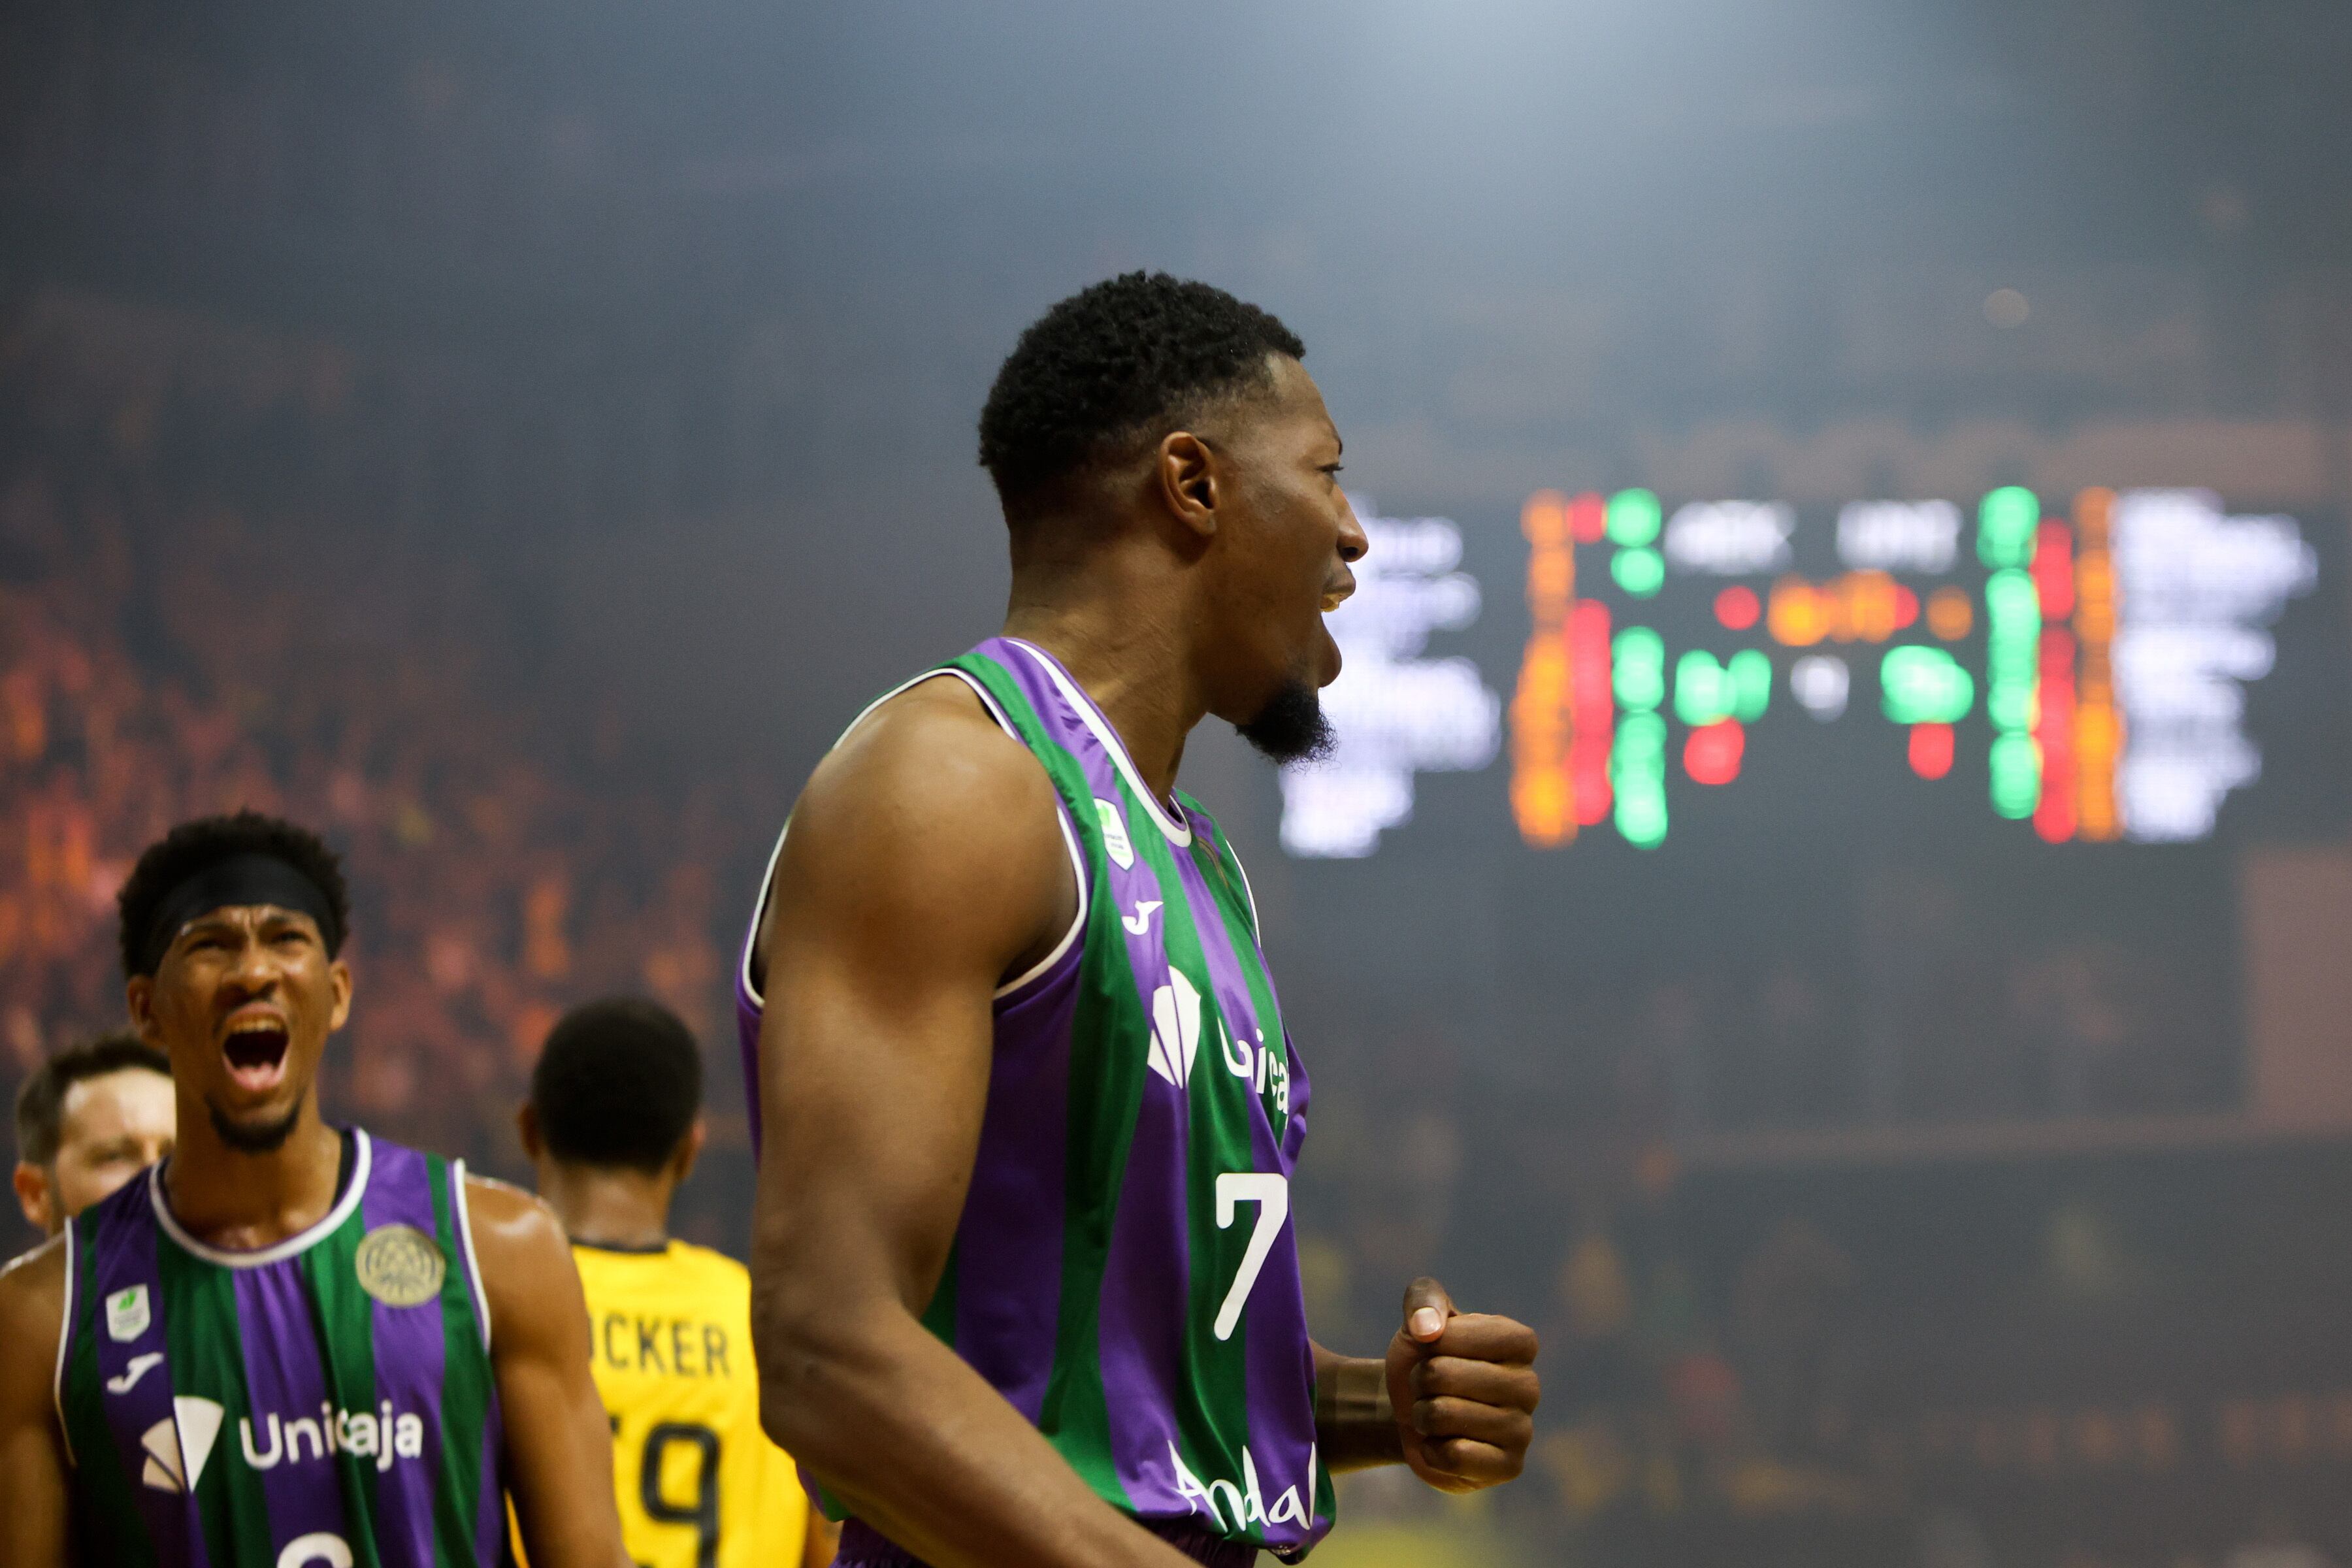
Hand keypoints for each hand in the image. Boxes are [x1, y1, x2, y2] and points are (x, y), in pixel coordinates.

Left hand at [1383, 1277, 1539, 1493]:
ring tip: (1434, 1413)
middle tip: (1428, 1386)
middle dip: (1419, 1380)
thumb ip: (1423, 1301)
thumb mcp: (1419, 1319)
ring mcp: (1523, 1429)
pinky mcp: (1510, 1466)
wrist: (1412, 1411)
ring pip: (1444, 1415)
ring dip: (1422, 1414)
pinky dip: (1432, 1450)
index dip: (1433, 1342)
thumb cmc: (1424, 1358)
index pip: (1460, 1334)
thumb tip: (1427, 1329)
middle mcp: (1530, 1385)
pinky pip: (1455, 1456)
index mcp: (1519, 1341)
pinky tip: (1442, 1444)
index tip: (1434, 1347)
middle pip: (1444, 1374)